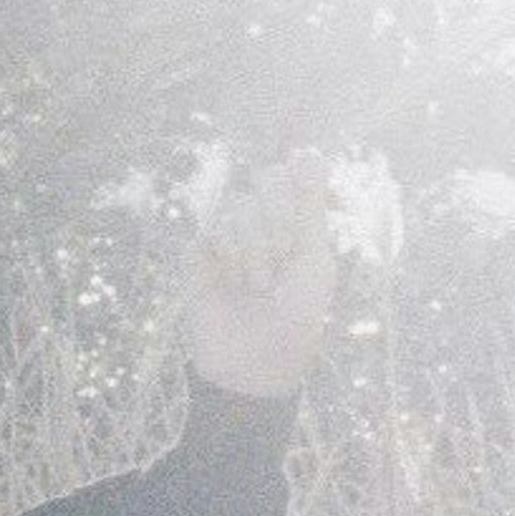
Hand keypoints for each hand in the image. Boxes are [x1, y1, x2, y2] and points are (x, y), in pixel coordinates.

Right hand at [181, 150, 340, 398]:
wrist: (254, 363)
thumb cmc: (297, 317)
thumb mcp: (313, 260)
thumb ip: (310, 206)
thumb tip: (310, 152)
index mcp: (297, 223)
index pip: (292, 173)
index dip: (298, 190)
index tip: (303, 230)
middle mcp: (263, 223)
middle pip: (266, 180)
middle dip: (279, 222)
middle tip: (282, 262)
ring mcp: (230, 236)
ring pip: (239, 205)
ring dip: (254, 248)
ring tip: (257, 286)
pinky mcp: (200, 253)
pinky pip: (211, 226)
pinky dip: (227, 253)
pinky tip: (231, 281)